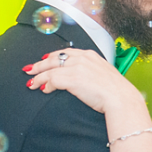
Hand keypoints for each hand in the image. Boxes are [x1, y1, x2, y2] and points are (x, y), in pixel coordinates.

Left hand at [24, 48, 142, 113]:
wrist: (121, 98)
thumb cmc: (116, 91)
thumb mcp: (104, 75)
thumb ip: (92, 73)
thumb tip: (83, 80)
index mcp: (90, 55)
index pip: (66, 52)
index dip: (52, 56)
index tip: (44, 59)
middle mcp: (82, 58)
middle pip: (54, 58)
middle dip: (40, 64)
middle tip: (29, 70)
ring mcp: (77, 67)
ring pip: (50, 69)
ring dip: (38, 77)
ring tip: (31, 83)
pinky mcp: (72, 78)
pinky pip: (52, 80)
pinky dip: (46, 85)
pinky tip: (43, 90)